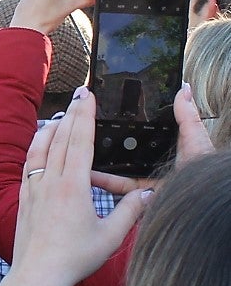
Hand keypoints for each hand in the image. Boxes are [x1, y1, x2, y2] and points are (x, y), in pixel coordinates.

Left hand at [0, 88, 148, 285]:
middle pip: (61, 138)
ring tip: (59, 117)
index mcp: (74, 185)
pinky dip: (35, 148)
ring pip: (40, 148)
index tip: (88, 96)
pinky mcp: (23, 197)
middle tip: (79, 95)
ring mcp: (34, 187)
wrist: (38, 274)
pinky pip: (28, 164)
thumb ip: (130, 212)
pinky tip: (38, 147)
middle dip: (71, 114)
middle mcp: (51, 180)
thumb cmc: (75, 257)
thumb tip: (147, 195)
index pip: (80, 141)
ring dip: (50, 129)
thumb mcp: (111, 237)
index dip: (85, 116)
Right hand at [90, 83, 214, 195]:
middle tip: (87, 129)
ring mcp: (144, 178)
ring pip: (117, 167)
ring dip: (99, 160)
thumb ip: (186, 116)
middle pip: (125, 150)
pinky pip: (118, 185)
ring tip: (82, 149)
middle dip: (107, 142)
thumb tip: (183, 88)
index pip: (140, 133)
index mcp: (164, 147)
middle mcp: (152, 162)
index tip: (106, 112)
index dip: (125, 124)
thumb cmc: (203, 170)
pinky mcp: (138, 193)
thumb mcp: (195, 138)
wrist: (201, 197)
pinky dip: (103, 180)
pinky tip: (89, 172)